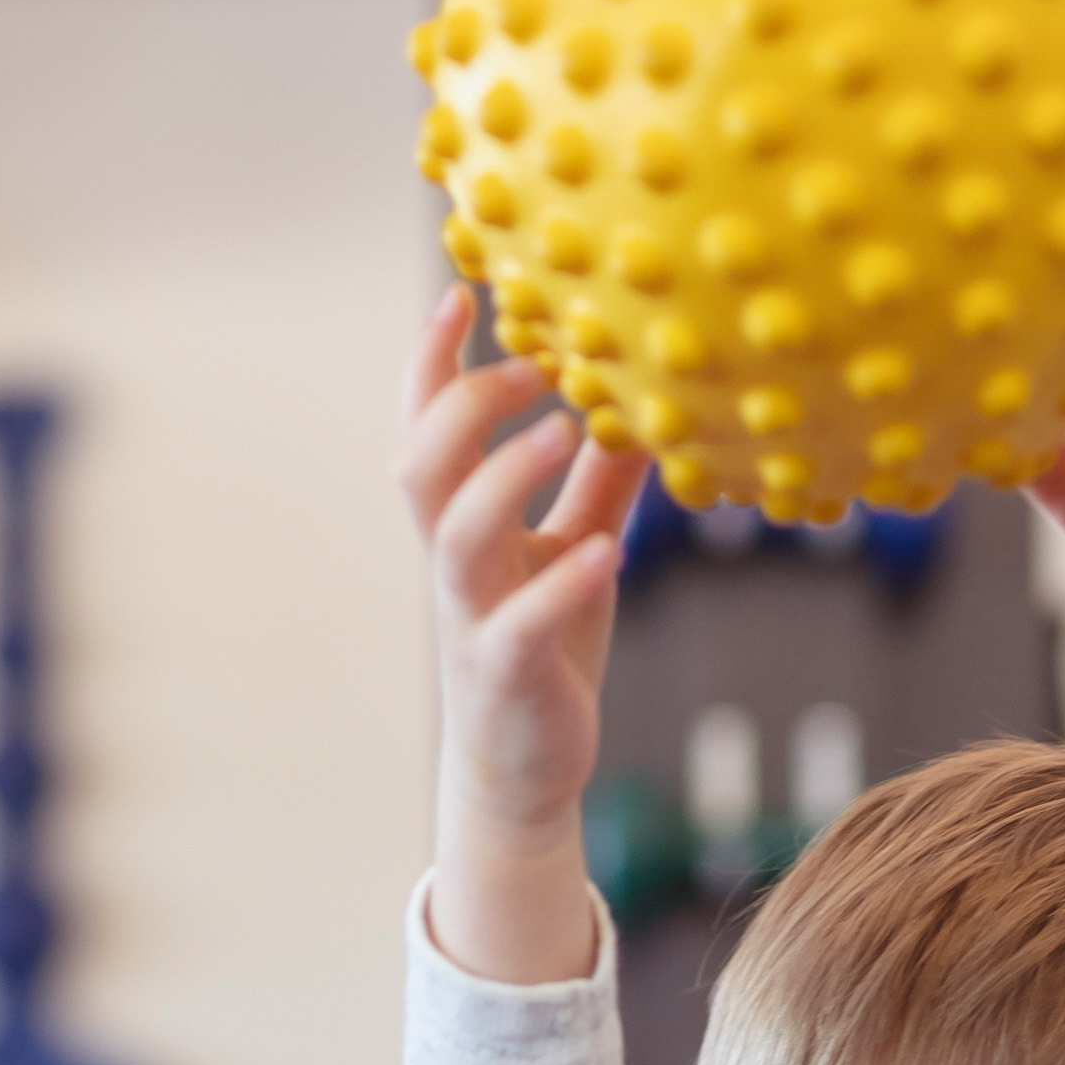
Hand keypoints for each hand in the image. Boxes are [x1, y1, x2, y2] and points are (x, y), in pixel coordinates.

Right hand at [401, 287, 645, 980]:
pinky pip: (518, 624)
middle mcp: (455, 566)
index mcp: (462, 526)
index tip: (464, 293)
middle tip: (532, 362)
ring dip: (505, 473)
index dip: (432, 362)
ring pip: (457, 536)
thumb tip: (643, 392)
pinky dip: (558, 584)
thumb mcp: (577, 545)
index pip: (425, 428)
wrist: (526, 771)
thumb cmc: (548, 648)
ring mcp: (473, 621)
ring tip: (568, 426)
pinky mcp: (508, 677)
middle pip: (420, 465)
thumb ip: (599, 476)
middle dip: (463, 402)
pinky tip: (607, 552)